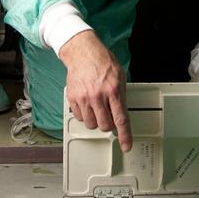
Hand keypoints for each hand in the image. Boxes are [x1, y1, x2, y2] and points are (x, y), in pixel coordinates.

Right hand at [58, 30, 131, 150]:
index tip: (126, 146)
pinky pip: (79, 117)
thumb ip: (121, 96)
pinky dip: (84, 115)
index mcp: (113, 90)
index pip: (121, 119)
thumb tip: (122, 114)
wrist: (83, 52)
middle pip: (104, 125)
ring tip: (97, 108)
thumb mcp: (120, 76)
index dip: (125, 135)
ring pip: (91, 124)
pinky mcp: (72, 98)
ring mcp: (84, 97)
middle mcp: (98, 95)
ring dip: (96, 120)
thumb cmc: (102, 62)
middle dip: (108, 124)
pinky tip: (87, 104)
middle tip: (108, 116)